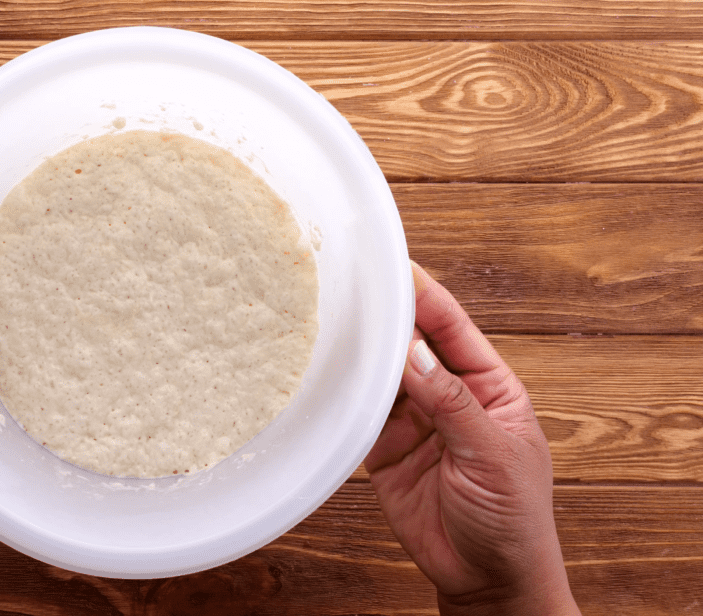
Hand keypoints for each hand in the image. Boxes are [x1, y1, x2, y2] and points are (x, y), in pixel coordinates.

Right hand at [364, 264, 579, 615]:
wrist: (486, 579)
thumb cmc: (514, 518)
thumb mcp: (492, 453)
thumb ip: (450, 401)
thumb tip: (413, 352)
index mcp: (490, 387)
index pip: (453, 328)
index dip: (426, 295)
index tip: (399, 267)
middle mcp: (449, 396)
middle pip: (411, 344)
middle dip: (387, 318)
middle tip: (354, 288)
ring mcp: (414, 422)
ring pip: (382, 375)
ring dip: (362, 355)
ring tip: (334, 325)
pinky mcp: (383, 450)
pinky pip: (360, 413)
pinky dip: (345, 396)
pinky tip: (331, 376)